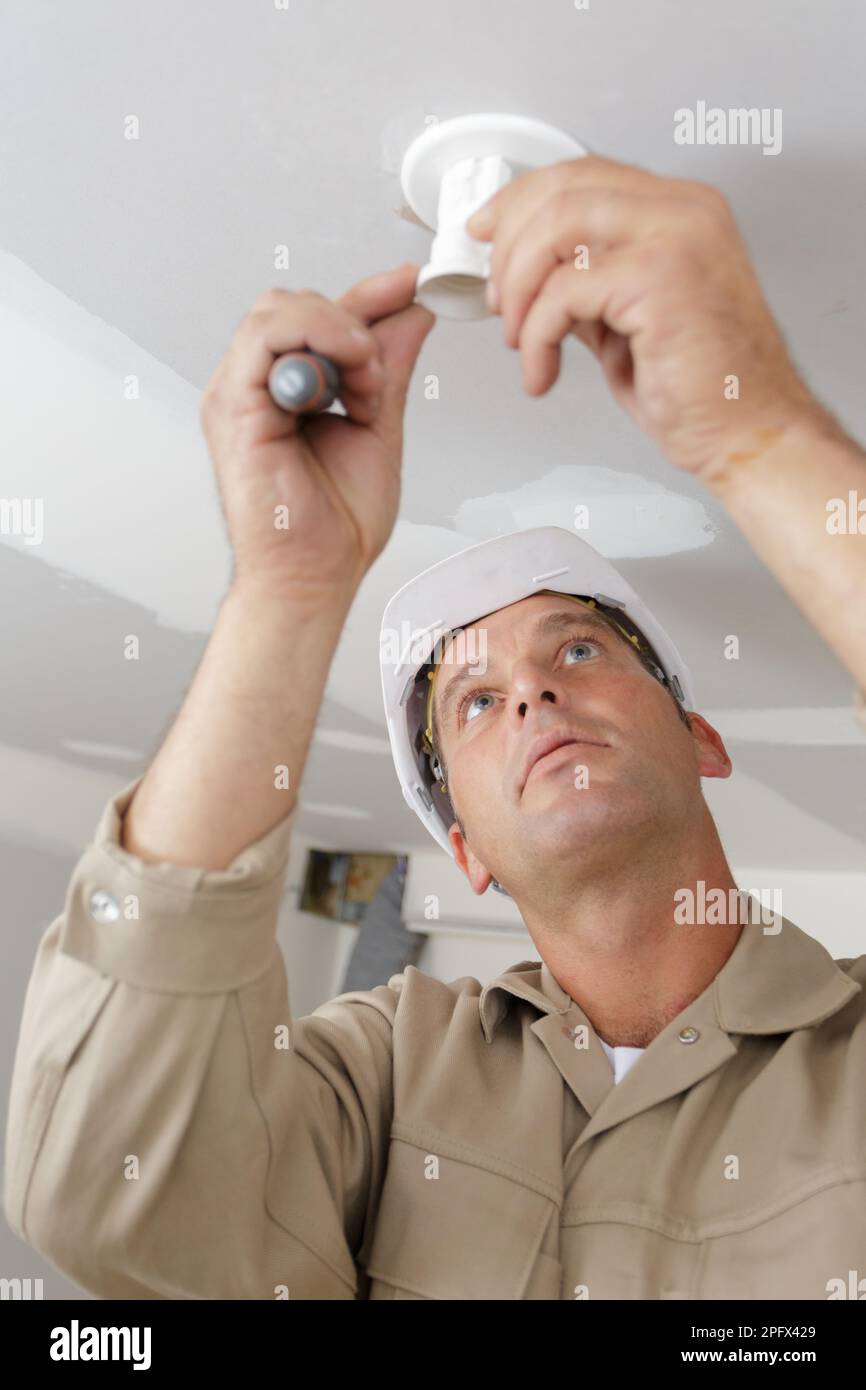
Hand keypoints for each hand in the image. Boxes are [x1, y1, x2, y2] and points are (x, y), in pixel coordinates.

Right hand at [199, 264, 433, 595]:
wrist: (314, 579)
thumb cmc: (336, 528)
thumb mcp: (380, 428)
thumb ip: (390, 370)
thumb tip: (411, 315)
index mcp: (285, 391)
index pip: (317, 318)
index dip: (365, 295)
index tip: (409, 284)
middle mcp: (255, 388)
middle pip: (291, 303)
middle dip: (351, 316)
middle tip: (383, 365)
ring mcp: (238, 395)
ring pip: (276, 310)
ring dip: (336, 328)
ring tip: (367, 377)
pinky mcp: (233, 408)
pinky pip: (264, 340)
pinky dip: (315, 339)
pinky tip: (349, 372)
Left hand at [467, 156, 822, 479]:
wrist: (749, 433)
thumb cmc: (704, 390)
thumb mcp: (627, 320)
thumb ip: (588, 284)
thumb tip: (528, 274)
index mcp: (682, 210)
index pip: (582, 174)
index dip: (520, 200)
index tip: (486, 233)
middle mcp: (685, 212)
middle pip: (563, 189)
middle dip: (509, 246)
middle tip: (495, 299)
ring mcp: (676, 238)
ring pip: (556, 227)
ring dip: (517, 288)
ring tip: (517, 337)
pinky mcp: (658, 279)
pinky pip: (562, 293)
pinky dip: (536, 337)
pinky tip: (542, 369)